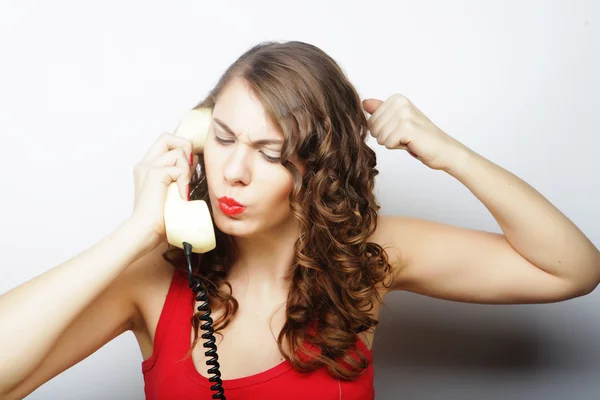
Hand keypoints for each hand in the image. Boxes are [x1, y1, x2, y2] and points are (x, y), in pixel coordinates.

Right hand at [129, 132, 198, 247]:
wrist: (145, 231)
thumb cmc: (160, 217)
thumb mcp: (173, 190)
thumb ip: (180, 172)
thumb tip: (193, 158)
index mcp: (147, 167)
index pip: (166, 143)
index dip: (181, 148)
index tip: (189, 166)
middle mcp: (145, 163)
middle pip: (167, 137)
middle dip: (184, 148)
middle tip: (187, 171)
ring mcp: (148, 167)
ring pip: (178, 152)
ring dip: (187, 170)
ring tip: (182, 189)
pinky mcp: (154, 173)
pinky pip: (179, 168)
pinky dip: (184, 181)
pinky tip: (181, 195)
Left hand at [363, 94, 466, 170]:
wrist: (443, 149)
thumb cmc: (420, 137)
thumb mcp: (397, 122)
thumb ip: (380, 112)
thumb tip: (364, 102)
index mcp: (396, 98)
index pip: (370, 121)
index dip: (383, 131)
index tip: (401, 130)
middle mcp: (400, 102)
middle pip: (373, 128)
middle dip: (386, 138)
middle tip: (405, 136)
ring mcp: (404, 113)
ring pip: (379, 137)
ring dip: (393, 143)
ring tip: (409, 139)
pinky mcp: (407, 127)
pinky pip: (387, 143)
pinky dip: (398, 147)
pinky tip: (412, 143)